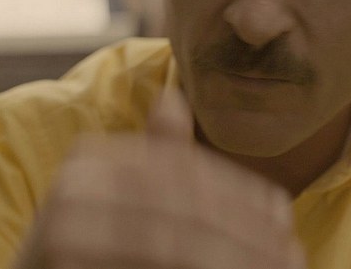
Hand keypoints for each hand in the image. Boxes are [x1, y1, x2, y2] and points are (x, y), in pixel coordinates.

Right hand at [14, 90, 305, 268]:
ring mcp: (61, 228)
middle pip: (182, 208)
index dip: (239, 195)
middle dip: (243, 234)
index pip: (183, 172)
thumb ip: (157, 157)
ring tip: (277, 267)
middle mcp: (71, 187)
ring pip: (172, 244)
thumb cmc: (98, 247)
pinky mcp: (59, 258)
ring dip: (232, 257)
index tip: (285, 216)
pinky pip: (147, 263)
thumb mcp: (131, 201)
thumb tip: (173, 99)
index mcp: (91, 158)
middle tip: (291, 253)